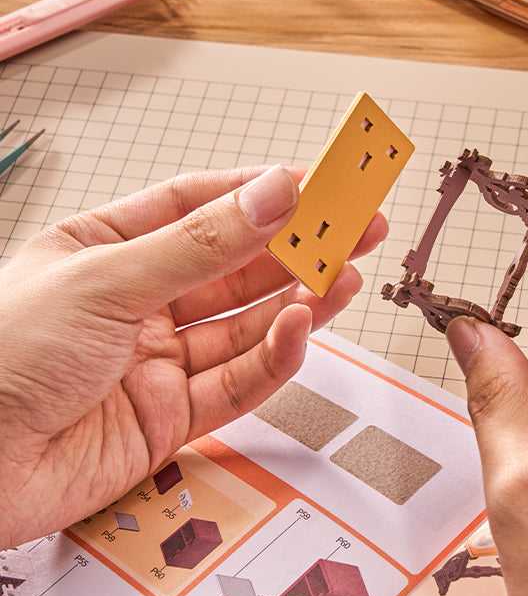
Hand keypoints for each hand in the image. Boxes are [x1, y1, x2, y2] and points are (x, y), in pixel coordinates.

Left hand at [0, 165, 386, 547]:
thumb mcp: (106, 281)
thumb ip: (199, 244)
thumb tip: (271, 195)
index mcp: (107, 248)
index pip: (199, 206)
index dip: (260, 192)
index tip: (315, 181)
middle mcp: (138, 301)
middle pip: (236, 265)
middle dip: (297, 245)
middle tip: (354, 227)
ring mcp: (158, 359)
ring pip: (247, 322)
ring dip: (299, 298)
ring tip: (345, 274)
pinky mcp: (173, 415)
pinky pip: (239, 379)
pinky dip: (276, 354)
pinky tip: (301, 325)